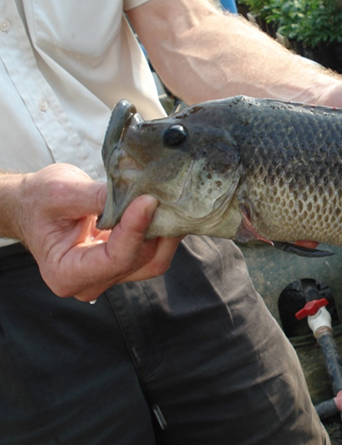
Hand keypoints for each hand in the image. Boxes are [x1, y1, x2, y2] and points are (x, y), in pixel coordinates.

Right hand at [12, 164, 181, 300]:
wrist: (36, 207)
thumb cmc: (41, 201)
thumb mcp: (62, 192)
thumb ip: (98, 198)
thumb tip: (138, 197)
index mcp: (66, 273)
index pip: (116, 258)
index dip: (137, 230)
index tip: (149, 200)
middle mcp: (90, 284)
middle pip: (139, 261)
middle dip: (156, 228)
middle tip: (167, 195)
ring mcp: (110, 276)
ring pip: (153, 260)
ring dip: (166, 232)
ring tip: (171, 201)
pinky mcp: (125, 265)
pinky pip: (154, 253)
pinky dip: (163, 233)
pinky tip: (167, 211)